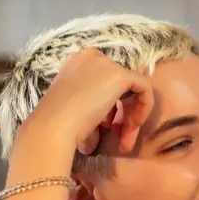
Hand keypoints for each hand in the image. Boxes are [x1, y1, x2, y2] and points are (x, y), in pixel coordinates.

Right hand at [20, 48, 155, 159]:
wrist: (53, 127)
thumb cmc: (60, 124)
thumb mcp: (79, 109)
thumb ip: (97, 107)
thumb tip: (107, 122)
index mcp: (77, 64)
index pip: (105, 81)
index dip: (111, 106)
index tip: (107, 126)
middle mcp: (92, 57)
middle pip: (119, 85)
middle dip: (123, 113)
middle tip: (118, 137)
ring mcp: (106, 64)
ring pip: (132, 89)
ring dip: (131, 116)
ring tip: (123, 142)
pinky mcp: (120, 75)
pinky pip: (145, 87)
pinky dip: (144, 107)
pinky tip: (132, 126)